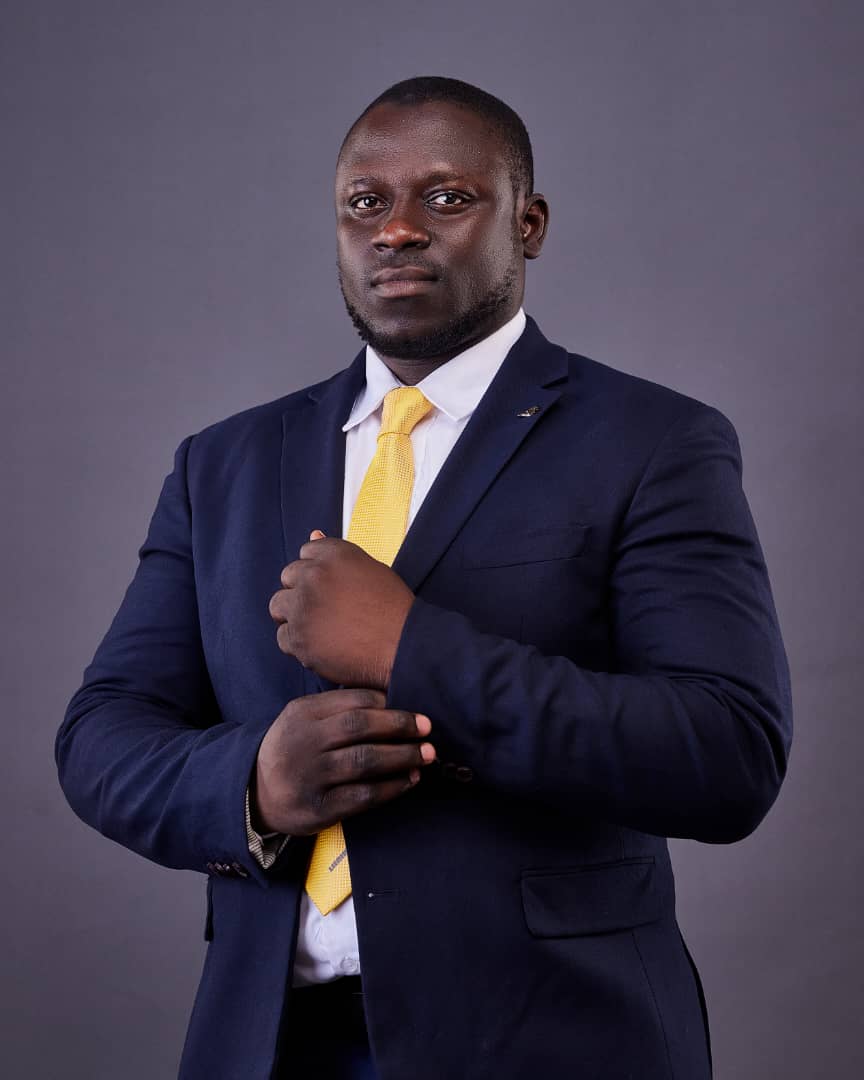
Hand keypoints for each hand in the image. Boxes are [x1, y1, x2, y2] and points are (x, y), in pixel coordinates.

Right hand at [250, 688, 435, 834]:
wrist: (257, 793)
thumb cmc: (294, 748)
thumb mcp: (303, 717)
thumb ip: (339, 707)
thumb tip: (393, 699)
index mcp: (304, 713)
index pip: (353, 700)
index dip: (388, 704)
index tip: (413, 710)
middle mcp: (305, 742)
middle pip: (360, 727)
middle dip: (400, 726)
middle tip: (427, 728)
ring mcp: (311, 776)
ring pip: (365, 761)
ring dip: (403, 757)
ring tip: (426, 754)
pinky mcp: (320, 808)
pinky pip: (364, 795)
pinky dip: (392, 787)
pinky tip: (410, 780)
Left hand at [269, 530, 414, 688]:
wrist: (404, 646)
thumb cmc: (392, 608)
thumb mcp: (369, 568)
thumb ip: (336, 554)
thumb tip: (313, 532)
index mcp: (334, 554)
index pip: (306, 553)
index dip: (318, 573)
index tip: (331, 588)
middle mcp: (314, 575)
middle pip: (288, 577)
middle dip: (302, 592)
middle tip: (327, 610)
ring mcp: (303, 607)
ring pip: (278, 606)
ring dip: (294, 616)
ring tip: (320, 628)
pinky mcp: (298, 638)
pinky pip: (283, 638)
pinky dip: (299, 644)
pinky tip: (323, 646)